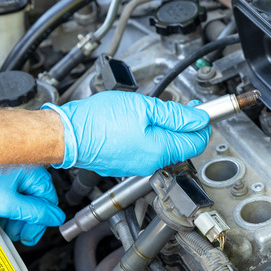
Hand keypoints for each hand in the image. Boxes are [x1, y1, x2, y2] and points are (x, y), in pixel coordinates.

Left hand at [0, 166, 64, 245]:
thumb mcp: (6, 203)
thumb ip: (34, 212)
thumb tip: (54, 217)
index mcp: (32, 171)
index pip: (48, 201)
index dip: (40, 222)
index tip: (31, 235)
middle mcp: (23, 168)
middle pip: (35, 200)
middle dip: (26, 221)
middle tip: (18, 235)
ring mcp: (9, 171)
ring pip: (21, 198)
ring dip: (15, 216)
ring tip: (5, 227)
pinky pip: (8, 193)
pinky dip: (5, 206)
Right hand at [43, 91, 209, 176]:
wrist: (67, 135)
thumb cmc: (97, 121)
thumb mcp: (143, 107)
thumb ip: (175, 115)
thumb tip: (198, 119)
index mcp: (159, 151)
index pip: (196, 142)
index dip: (203, 124)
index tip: (202, 110)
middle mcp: (151, 163)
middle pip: (181, 145)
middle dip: (186, 125)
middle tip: (183, 106)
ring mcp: (137, 165)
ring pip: (164, 146)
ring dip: (167, 128)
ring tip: (156, 110)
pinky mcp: (125, 162)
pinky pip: (147, 148)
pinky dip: (151, 134)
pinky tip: (140, 120)